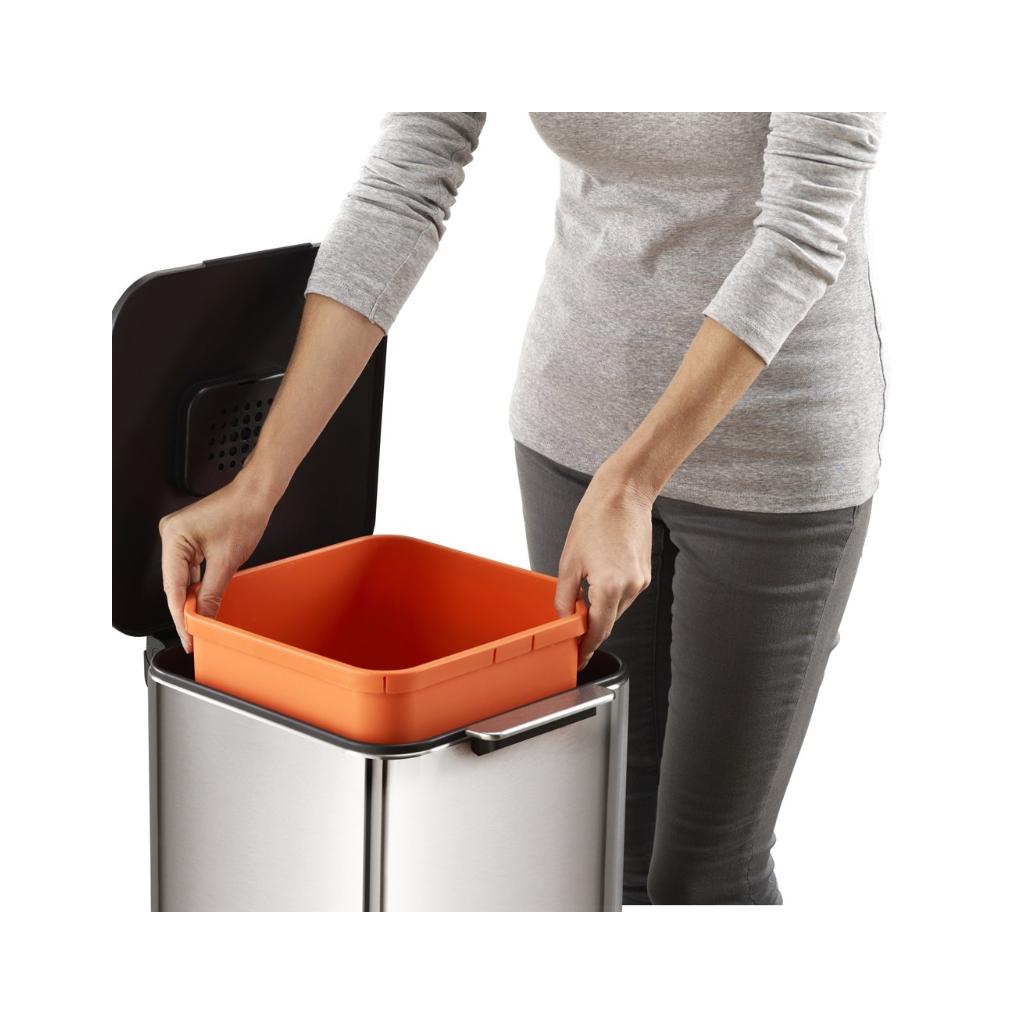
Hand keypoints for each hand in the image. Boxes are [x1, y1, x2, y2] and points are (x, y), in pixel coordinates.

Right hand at [158, 470, 276, 651]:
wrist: (255, 495)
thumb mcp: (227, 562)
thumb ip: (211, 593)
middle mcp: (170, 534)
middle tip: (193, 634)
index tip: (187, 636)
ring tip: (197, 621)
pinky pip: (187, 569)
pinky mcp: (188, 539)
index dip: (180, 616)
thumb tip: (203, 617)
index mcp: (174, 536)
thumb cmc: (243, 514)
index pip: (173, 587)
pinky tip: (200, 601)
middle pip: (174, 584)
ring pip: (181, 578)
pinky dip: (195, 585)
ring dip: (190, 599)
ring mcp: (178, 536)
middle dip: (184, 610)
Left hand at [555, 460, 653, 667]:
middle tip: (572, 633)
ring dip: (600, 610)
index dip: (586, 647)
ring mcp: (641, 581)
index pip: (598, 630)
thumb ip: (565, 596)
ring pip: (616, 608)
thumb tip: (564, 617)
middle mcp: (631, 587)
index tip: (578, 659)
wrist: (624, 493)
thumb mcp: (569, 560)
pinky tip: (598, 581)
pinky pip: (625, 594)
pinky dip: (610, 595)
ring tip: (581, 598)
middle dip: (591, 628)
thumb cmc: (595, 519)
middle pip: (608, 621)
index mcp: (610, 587)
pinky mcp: (645, 573)